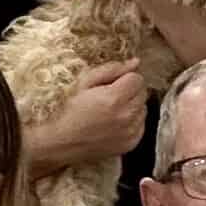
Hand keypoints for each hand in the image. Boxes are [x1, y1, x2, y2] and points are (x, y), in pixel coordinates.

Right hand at [32, 58, 147, 166]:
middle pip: (142, 92)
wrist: (62, 142)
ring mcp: (130, 131)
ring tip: (111, 110)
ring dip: (132, 106)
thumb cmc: (70, 110)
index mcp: (115, 98)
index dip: (125, 78)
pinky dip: (132, 121)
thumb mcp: (84, 82)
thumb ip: (111, 70)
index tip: (113, 83)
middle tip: (110, 95)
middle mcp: (127, 116)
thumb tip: (135, 62)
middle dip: (130, 90)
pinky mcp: (131, 143)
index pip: (137, 78)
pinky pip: (141, 125)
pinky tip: (114, 122)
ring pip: (143, 108)